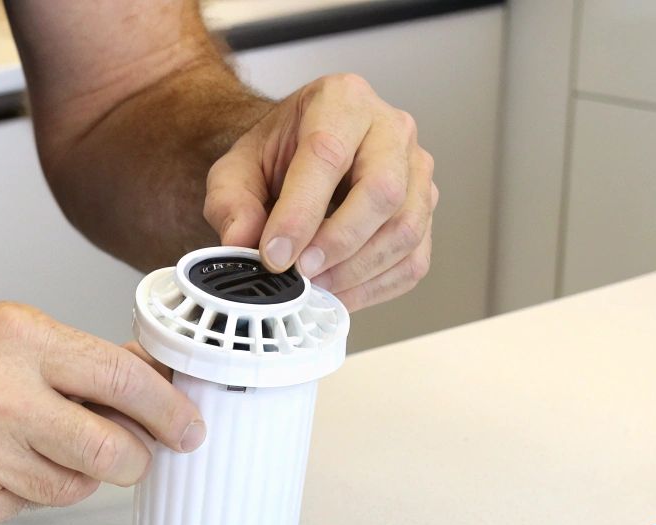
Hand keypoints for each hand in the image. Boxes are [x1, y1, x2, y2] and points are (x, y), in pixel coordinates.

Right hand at [0, 300, 204, 523]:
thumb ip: (69, 357)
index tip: (189, 427)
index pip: (123, 380)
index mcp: (16, 339)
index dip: (169, 410)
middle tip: (131, 451)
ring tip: (30, 440)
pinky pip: (21, 506)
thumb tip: (140, 380)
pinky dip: (19, 489)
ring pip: (71, 488)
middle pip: (111, 453)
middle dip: (133, 457)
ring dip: (70, 471)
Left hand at [204, 74, 436, 310]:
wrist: (301, 151)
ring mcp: (417, 169)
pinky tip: (340, 292)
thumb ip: (231, 202)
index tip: (275, 256)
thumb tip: (242, 244)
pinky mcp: (424, 210)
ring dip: (358, 270)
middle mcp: (391, 128)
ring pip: (406, 229)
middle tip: (301, 273)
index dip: (300, 213)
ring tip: (316, 286)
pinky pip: (414, 259)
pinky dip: (376, 286)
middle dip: (338, 242)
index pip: (327, 155)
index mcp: (341, 101)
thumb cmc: (277, 154)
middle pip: (382, 191)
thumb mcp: (237, 168)